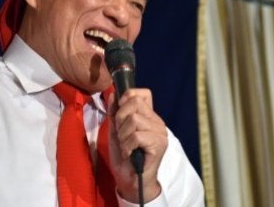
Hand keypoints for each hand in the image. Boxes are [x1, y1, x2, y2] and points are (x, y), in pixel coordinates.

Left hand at [108, 88, 167, 202]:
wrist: (129, 180)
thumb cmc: (124, 156)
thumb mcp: (116, 130)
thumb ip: (115, 112)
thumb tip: (113, 94)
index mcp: (149, 117)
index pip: (143, 94)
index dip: (127, 99)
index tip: (119, 114)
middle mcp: (157, 122)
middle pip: (134, 103)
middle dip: (120, 118)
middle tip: (122, 135)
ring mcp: (160, 133)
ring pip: (134, 119)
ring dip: (123, 135)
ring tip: (126, 146)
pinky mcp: (159, 144)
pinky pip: (136, 136)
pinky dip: (127, 146)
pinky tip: (129, 154)